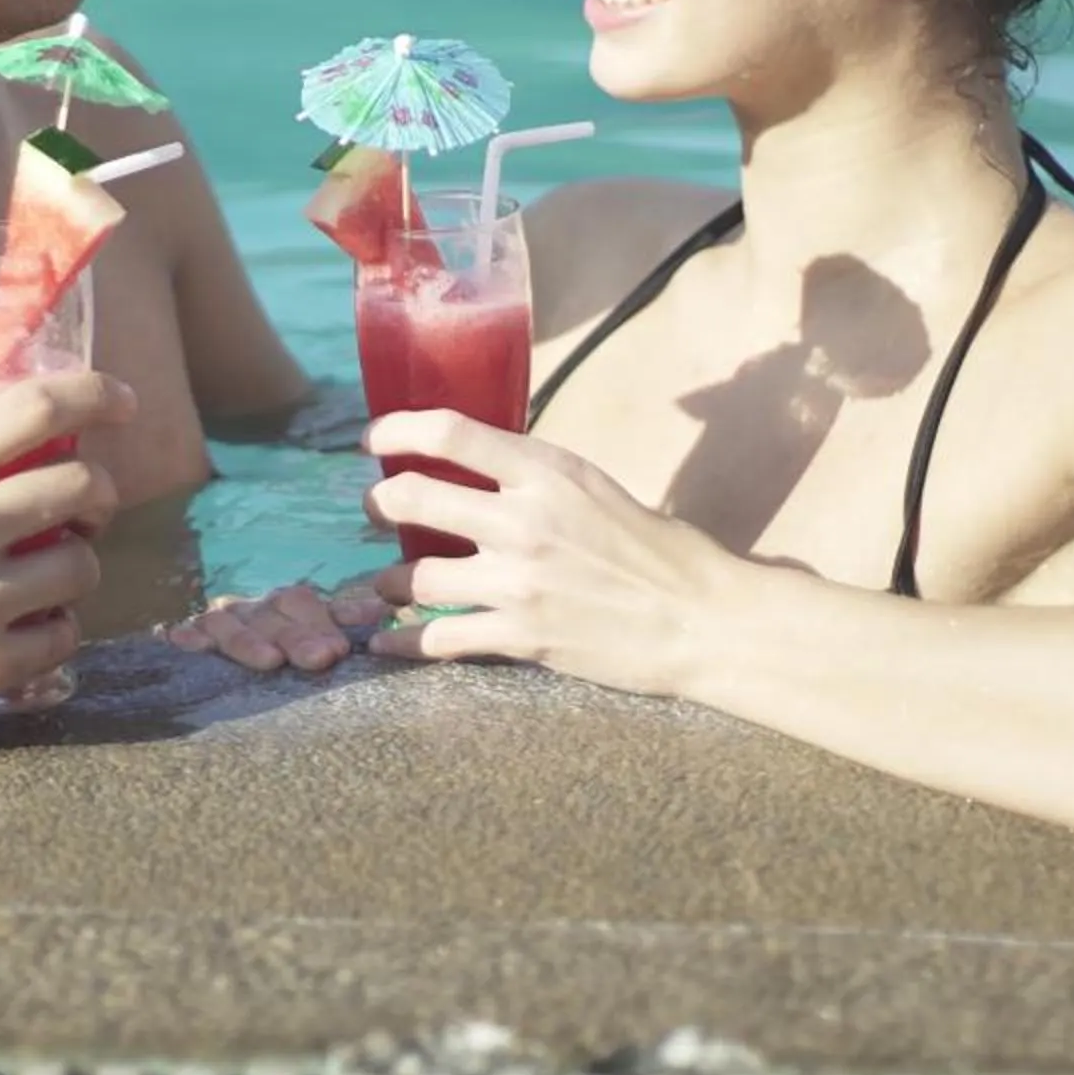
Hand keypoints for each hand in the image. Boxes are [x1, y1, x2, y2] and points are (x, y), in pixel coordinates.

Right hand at [0, 373, 133, 736]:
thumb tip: (17, 439)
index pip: (36, 409)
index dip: (97, 395)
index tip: (124, 402)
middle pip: (82, 486)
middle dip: (97, 495)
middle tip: (85, 510)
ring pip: (83, 566)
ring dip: (74, 567)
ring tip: (42, 577)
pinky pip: (62, 636)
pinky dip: (53, 630)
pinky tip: (24, 629)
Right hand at [165, 582, 389, 672]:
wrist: (221, 663)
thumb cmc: (289, 657)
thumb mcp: (317, 638)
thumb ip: (343, 623)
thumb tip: (384, 610)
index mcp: (289, 609)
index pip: (306, 604)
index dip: (323, 622)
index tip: (342, 649)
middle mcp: (257, 609)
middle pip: (275, 613)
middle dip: (299, 636)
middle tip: (322, 658)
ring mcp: (223, 620)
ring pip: (233, 623)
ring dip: (251, 641)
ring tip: (270, 661)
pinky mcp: (191, 634)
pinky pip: (190, 632)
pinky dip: (191, 635)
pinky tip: (185, 641)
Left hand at [360, 411, 733, 698]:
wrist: (701, 619)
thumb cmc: (658, 550)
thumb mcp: (595, 488)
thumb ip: (535, 479)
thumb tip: (479, 471)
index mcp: (547, 472)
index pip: (450, 433)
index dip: (397, 428)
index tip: (372, 438)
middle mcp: (524, 520)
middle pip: (413, 499)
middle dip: (377, 504)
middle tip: (373, 510)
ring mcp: (519, 581)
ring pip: (414, 578)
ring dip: (387, 583)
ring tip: (385, 587)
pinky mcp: (523, 636)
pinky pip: (438, 641)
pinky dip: (403, 645)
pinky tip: (387, 645)